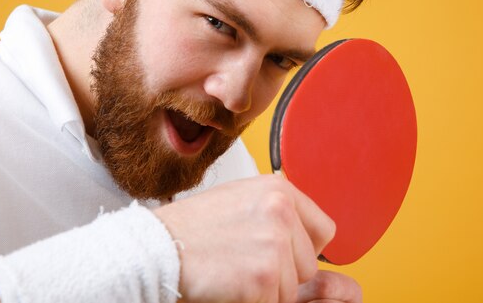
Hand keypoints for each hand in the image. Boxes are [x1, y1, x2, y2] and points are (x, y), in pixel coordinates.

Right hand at [154, 174, 350, 302]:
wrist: (158, 247)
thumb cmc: (192, 226)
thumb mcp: (239, 198)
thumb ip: (275, 208)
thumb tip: (305, 230)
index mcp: (278, 189)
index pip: (324, 229)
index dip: (304, 248)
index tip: (285, 253)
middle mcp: (282, 211)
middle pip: (310, 264)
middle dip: (284, 273)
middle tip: (245, 262)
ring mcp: (274, 243)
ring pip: (293, 288)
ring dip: (267, 289)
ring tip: (234, 270)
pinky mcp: (264, 275)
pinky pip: (274, 302)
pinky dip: (253, 301)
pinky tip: (229, 283)